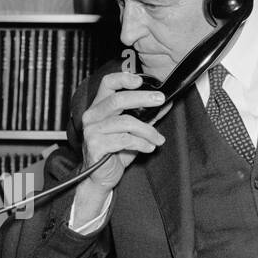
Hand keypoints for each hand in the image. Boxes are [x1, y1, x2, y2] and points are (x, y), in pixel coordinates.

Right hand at [72, 72, 166, 218]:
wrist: (101, 178)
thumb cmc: (115, 153)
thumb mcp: (134, 132)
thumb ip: (147, 117)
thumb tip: (165, 104)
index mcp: (98, 108)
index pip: (107, 84)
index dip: (123, 78)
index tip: (140, 81)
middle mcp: (92, 116)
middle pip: (118, 99)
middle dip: (143, 98)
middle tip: (160, 100)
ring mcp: (91, 131)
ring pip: (126, 122)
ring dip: (148, 131)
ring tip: (158, 139)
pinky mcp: (95, 146)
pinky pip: (125, 140)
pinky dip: (141, 143)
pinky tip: (148, 147)